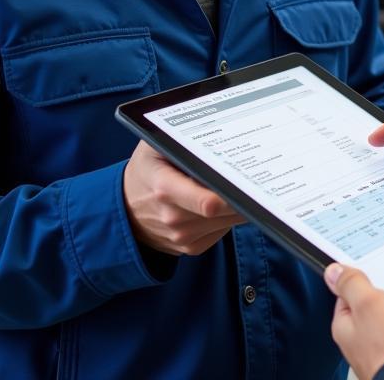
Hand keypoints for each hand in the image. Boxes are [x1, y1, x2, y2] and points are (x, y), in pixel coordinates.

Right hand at [122, 141, 245, 255]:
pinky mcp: (191, 247)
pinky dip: (227, 217)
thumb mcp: (154, 145)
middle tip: (257, 177)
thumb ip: (181, 140)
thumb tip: (217, 135)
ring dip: (238, 205)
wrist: (126, 207)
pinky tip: (221, 201)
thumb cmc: (148, 168)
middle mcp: (173, 217)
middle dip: (243, 195)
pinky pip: (223, 231)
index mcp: (165, 188)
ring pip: (229, 222)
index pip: (208, 201)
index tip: (251, 182)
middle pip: (225, 211)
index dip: (233, 195)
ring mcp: (182, 236)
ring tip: (238, 185)